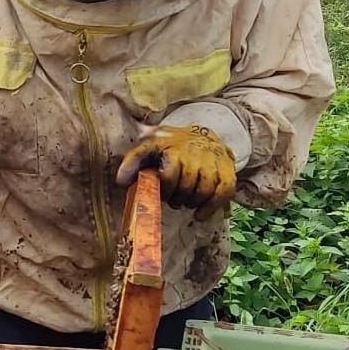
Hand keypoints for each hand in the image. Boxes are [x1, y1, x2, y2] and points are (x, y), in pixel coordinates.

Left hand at [116, 125, 235, 214]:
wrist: (204, 134)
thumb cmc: (172, 145)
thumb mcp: (151, 147)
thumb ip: (133, 162)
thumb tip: (120, 181)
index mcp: (175, 149)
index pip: (169, 174)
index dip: (164, 188)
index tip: (162, 192)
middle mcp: (196, 154)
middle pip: (187, 186)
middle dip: (177, 197)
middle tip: (173, 199)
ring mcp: (214, 162)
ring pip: (205, 190)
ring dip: (192, 202)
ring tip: (185, 202)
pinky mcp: (228, 170)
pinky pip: (224, 193)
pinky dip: (211, 207)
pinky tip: (199, 215)